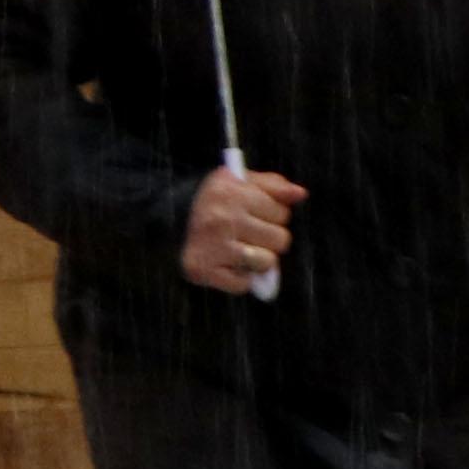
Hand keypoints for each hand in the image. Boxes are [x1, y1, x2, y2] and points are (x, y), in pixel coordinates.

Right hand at [179, 163, 301, 296]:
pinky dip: (238, 279)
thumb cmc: (216, 202)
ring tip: (239, 250)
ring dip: (258, 261)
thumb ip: (274, 186)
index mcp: (232, 191)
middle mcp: (221, 216)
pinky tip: (226, 265)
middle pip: (281, 240)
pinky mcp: (202, 269)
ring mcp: (212, 244)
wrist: (168, 219)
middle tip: (248, 234)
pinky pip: (243, 284)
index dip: (272, 216)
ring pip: (267, 263)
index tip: (254, 214)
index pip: (282, 213)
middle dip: (269, 239)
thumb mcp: (241, 183)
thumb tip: (300, 194)